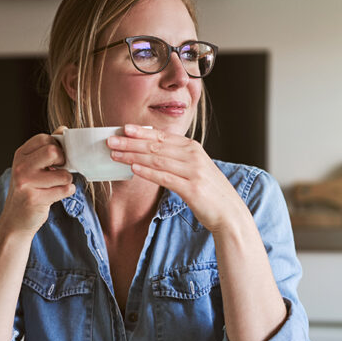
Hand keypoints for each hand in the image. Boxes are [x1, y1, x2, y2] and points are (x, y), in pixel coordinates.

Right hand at [0, 131, 74, 234]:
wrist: (15, 220)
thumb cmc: (28, 191)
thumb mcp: (32, 166)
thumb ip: (47, 148)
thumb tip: (63, 130)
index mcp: (21, 154)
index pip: (45, 138)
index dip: (57, 147)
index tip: (56, 159)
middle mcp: (21, 167)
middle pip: (53, 151)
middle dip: (63, 161)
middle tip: (58, 170)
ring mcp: (26, 183)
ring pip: (63, 174)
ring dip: (66, 181)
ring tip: (56, 185)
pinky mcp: (35, 199)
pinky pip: (65, 190)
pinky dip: (67, 192)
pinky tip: (56, 195)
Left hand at [107, 124, 250, 232]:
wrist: (230, 212)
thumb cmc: (209, 191)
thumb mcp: (194, 169)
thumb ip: (176, 159)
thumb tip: (150, 154)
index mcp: (193, 148)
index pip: (162, 137)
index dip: (142, 132)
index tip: (124, 128)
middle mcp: (193, 156)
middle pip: (156, 146)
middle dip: (131, 142)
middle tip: (111, 140)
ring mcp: (193, 171)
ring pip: (157, 160)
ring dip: (133, 155)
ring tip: (115, 154)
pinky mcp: (192, 188)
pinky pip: (165, 178)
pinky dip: (148, 172)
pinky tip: (133, 168)